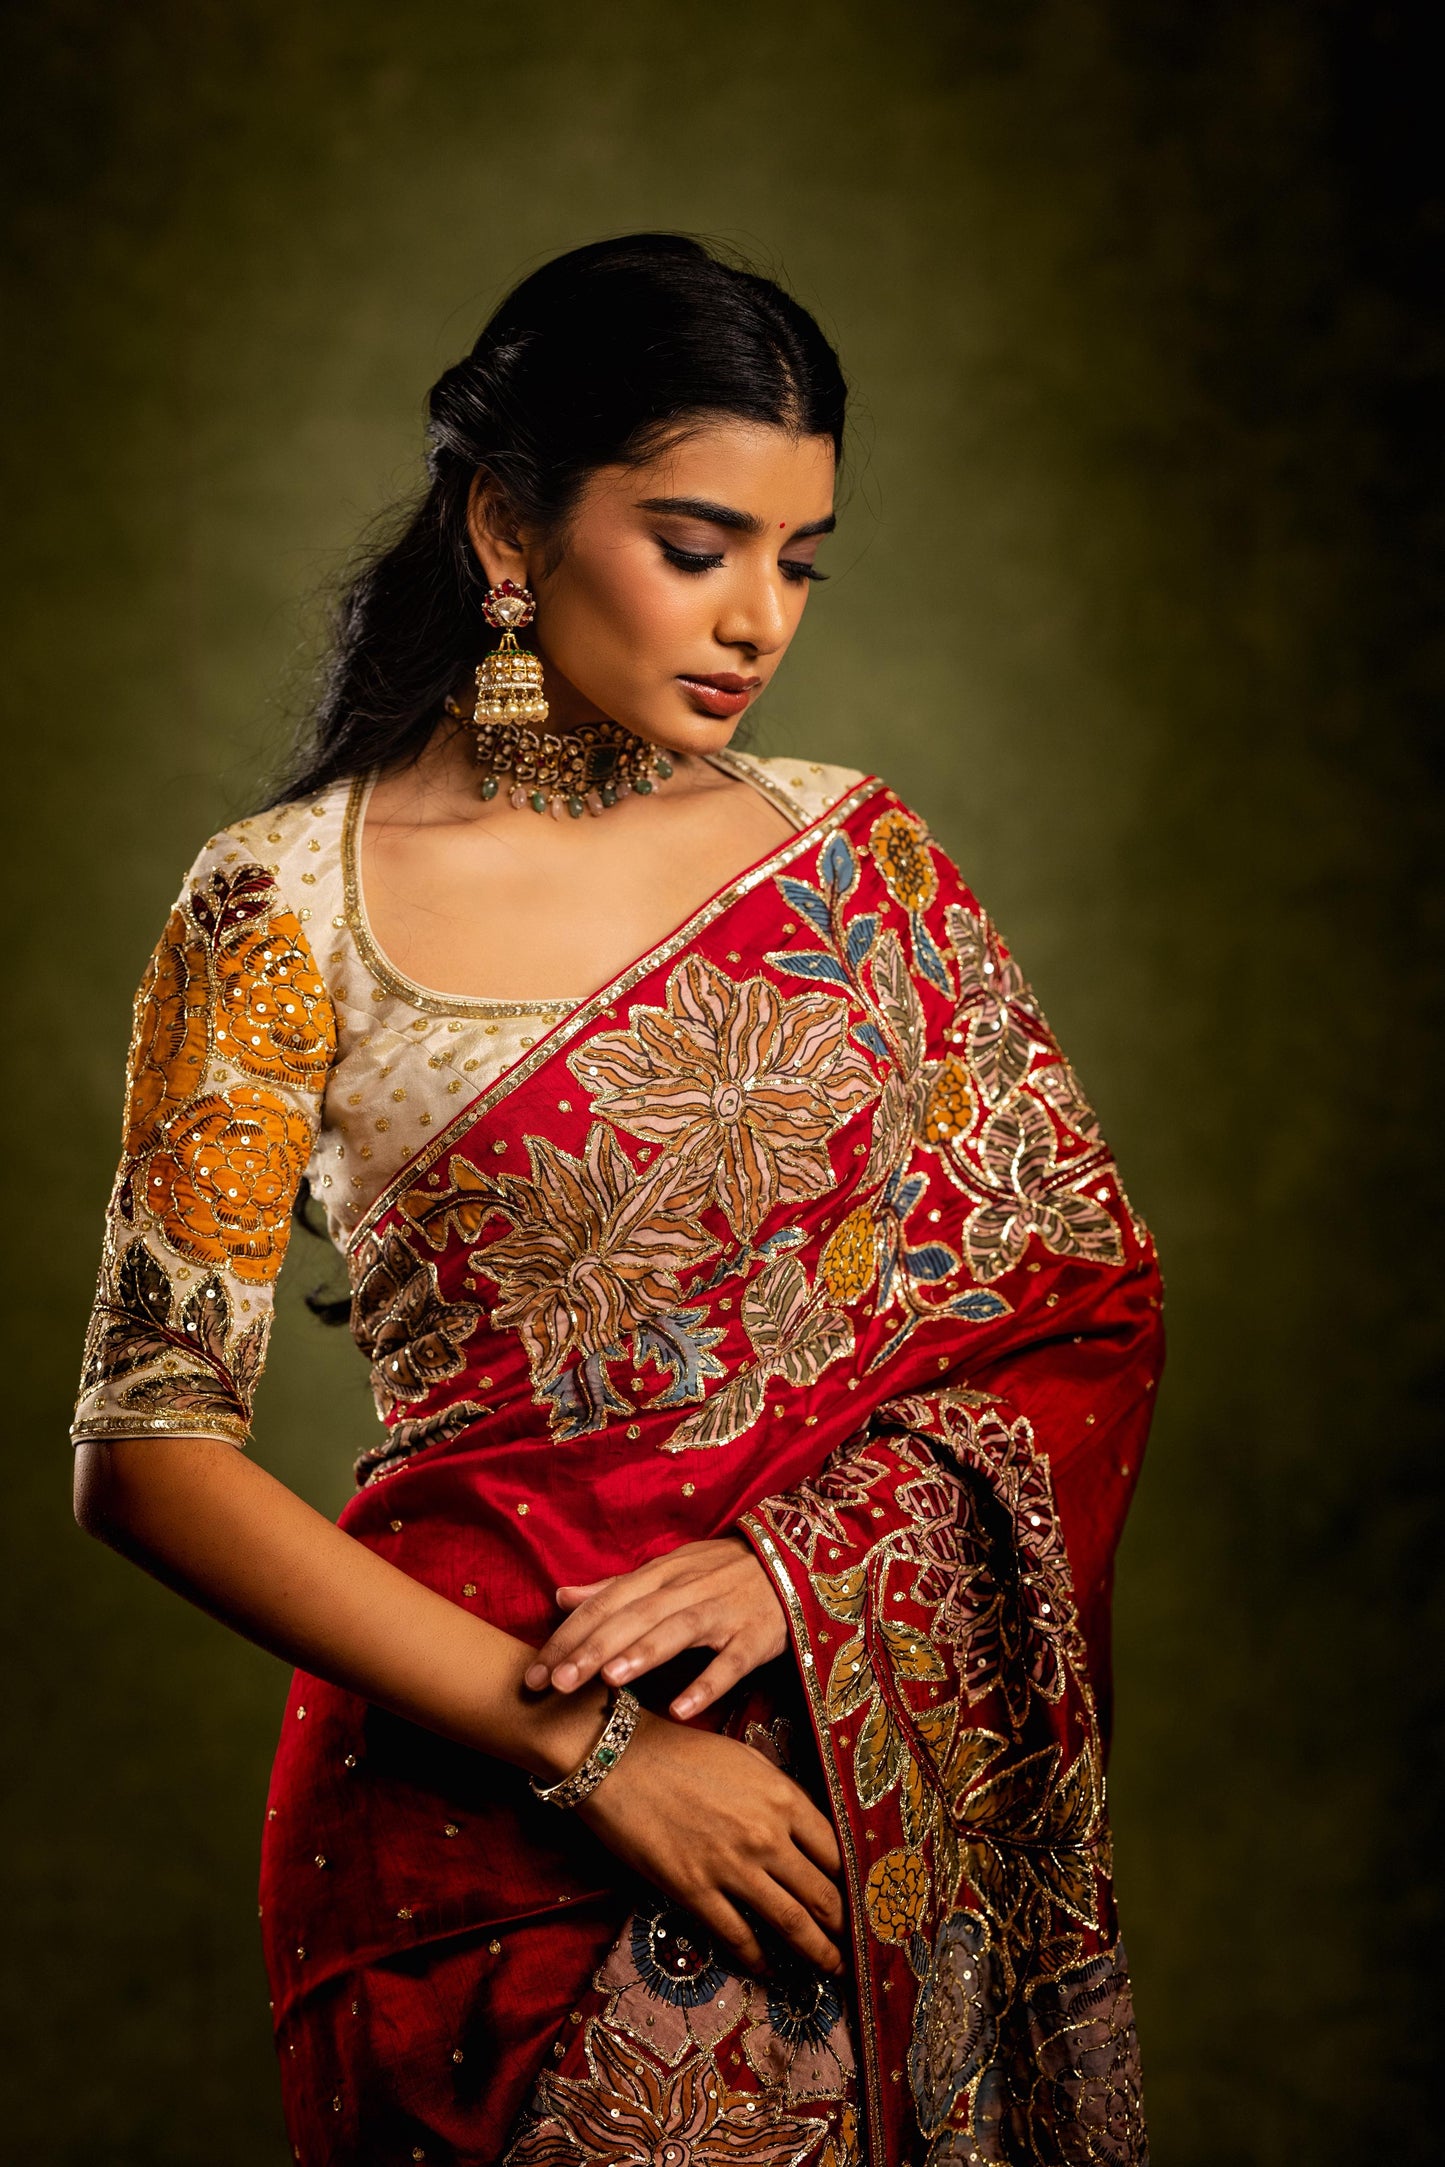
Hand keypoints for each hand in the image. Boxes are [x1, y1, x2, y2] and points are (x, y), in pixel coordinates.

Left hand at [524, 1538, 786, 1719]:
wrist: (793, 1560)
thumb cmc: (720, 1571)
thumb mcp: (667, 1569)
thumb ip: (614, 1587)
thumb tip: (560, 1597)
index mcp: (659, 1575)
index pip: (604, 1604)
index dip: (568, 1636)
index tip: (533, 1672)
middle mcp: (686, 1590)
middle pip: (633, 1618)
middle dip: (591, 1649)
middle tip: (554, 1683)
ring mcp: (723, 1612)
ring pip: (678, 1631)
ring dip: (643, 1653)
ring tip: (607, 1680)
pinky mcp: (757, 1636)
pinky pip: (731, 1662)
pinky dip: (708, 1683)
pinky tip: (682, 1710)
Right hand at [579, 1710, 845, 1976]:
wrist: (618, 1758)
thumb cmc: (681, 1751)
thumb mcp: (746, 1762)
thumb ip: (779, 1797)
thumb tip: (805, 1834)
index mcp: (783, 1797)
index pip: (838, 1852)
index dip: (856, 1883)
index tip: (866, 1901)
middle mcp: (766, 1835)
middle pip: (823, 1894)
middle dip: (846, 1927)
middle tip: (860, 1948)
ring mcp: (731, 1866)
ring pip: (791, 1923)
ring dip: (818, 1953)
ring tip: (832, 1969)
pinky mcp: (694, 1890)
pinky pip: (738, 1936)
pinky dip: (759, 1959)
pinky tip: (768, 1969)